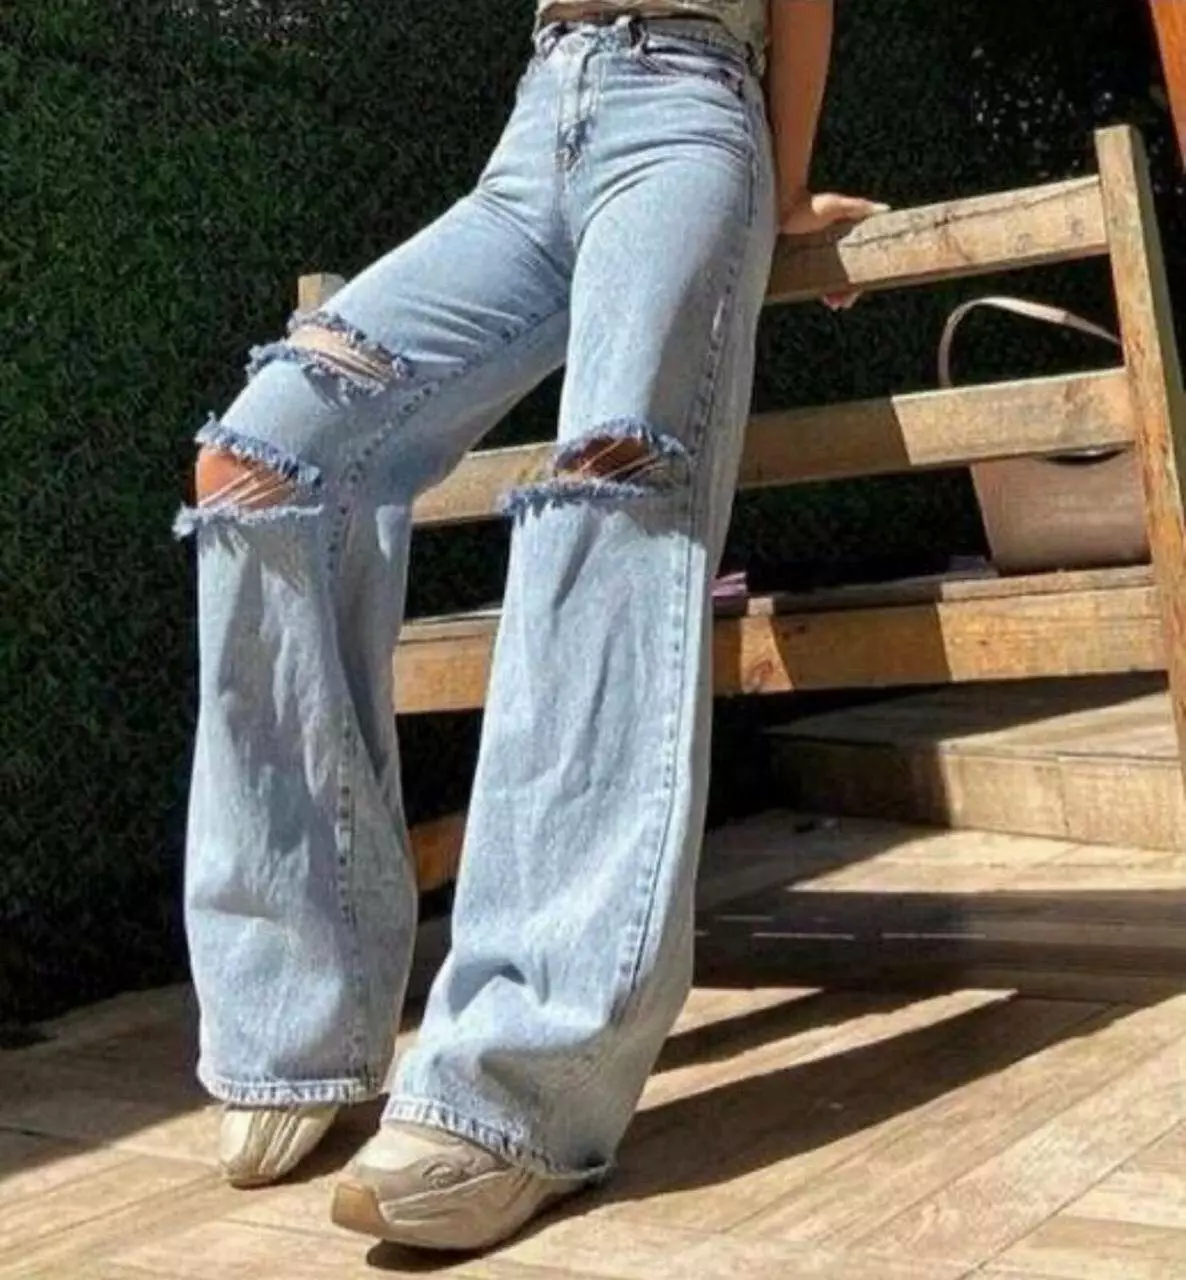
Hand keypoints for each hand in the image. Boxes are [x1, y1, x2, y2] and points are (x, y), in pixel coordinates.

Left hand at [779, 191, 888, 310]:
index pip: (860, 261)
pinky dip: (819, 290)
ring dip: (834, 294)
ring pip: (830, 281)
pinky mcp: (802, 264)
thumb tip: (886, 209)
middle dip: (847, 291)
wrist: (782, 209)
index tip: (860, 289)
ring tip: (834, 304)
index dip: (862, 276)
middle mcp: (834, 249)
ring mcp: (818, 258)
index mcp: (846, 237)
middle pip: (846, 275)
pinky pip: (814, 281)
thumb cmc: (809, 205)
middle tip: (842, 303)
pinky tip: (823, 298)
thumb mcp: (837, 205)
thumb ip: (859, 207)